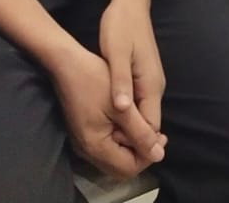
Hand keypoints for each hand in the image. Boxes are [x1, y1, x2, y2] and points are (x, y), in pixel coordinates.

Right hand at [47, 41, 164, 180]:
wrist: (66, 62)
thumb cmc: (95, 80)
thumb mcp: (124, 108)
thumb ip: (141, 133)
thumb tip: (159, 155)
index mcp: (96, 147)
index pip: (129, 167)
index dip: (148, 155)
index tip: (162, 137)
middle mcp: (87, 151)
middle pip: (121, 167)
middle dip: (140, 152)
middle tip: (155, 133)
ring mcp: (83, 142)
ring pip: (114, 157)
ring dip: (131, 146)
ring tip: (142, 125)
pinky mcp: (82, 132)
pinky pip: (106, 146)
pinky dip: (120, 139)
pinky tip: (127, 122)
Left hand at [99, 0, 165, 138]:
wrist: (129, 3)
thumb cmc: (121, 26)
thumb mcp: (117, 53)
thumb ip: (120, 81)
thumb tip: (122, 110)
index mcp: (151, 85)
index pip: (151, 126)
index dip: (136, 141)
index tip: (114, 146)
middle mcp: (155, 88)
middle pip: (148, 123)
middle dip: (131, 136)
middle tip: (106, 142)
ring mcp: (150, 82)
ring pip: (142, 114)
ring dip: (127, 125)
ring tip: (105, 132)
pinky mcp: (142, 77)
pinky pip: (137, 103)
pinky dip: (126, 113)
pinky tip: (109, 114)